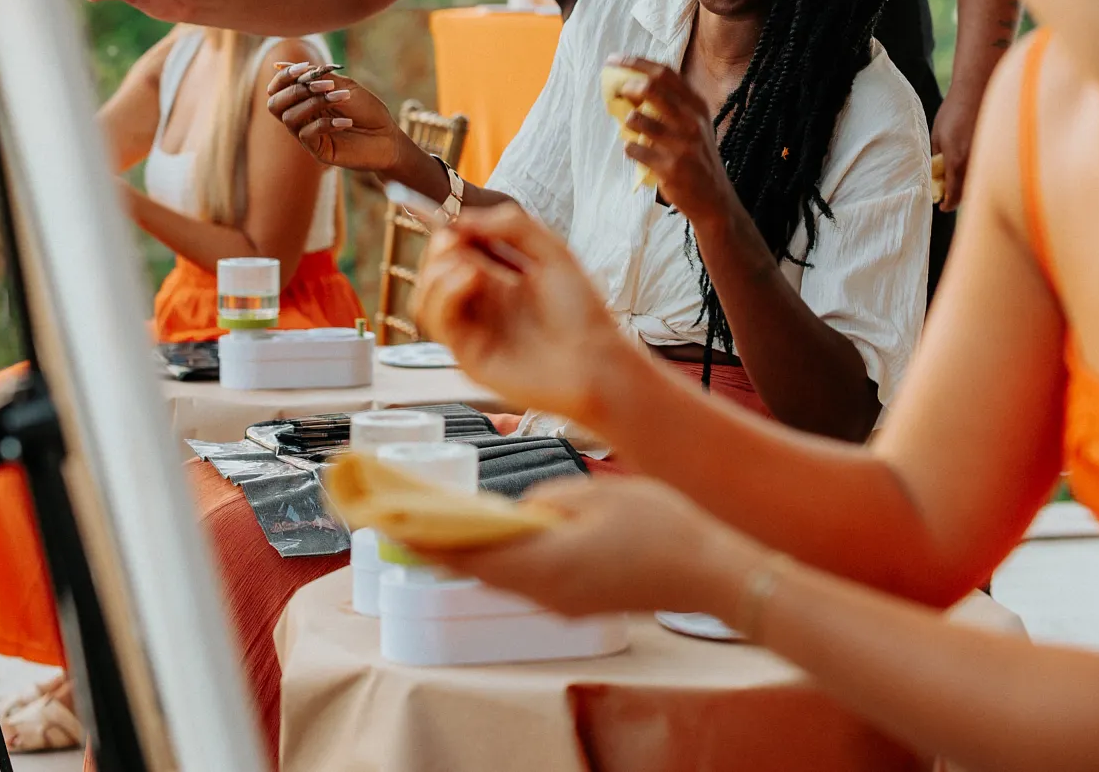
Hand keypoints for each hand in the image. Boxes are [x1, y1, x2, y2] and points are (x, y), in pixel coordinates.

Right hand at [264, 62, 404, 171]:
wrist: (389, 137)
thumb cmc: (368, 110)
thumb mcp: (344, 86)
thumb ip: (317, 76)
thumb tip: (282, 64)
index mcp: (305, 100)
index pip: (277, 89)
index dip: (284, 76)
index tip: (305, 68)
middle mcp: (302, 117)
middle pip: (274, 104)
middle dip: (296, 90)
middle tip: (324, 85)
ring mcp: (308, 135)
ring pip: (289, 118)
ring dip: (315, 103)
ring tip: (341, 97)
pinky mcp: (318, 151)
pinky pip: (307, 135)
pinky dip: (325, 123)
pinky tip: (346, 122)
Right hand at [413, 204, 638, 423]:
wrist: (596, 360)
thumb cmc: (582, 312)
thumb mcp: (553, 252)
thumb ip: (512, 225)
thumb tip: (462, 219)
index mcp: (500, 281)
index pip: (456, 253)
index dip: (449, 234)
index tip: (451, 219)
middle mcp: (482, 305)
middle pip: (435, 273)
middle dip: (439, 251)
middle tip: (452, 238)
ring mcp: (474, 331)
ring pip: (426, 299)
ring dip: (437, 274)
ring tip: (467, 265)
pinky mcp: (469, 356)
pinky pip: (439, 323)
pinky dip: (446, 295)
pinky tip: (471, 278)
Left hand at [421, 475, 754, 618]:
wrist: (711, 572)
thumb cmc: (660, 527)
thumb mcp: (597, 494)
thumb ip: (549, 500)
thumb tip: (524, 511)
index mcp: (542, 564)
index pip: (464, 555)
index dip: (423, 539)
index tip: (386, 523)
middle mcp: (543, 593)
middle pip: (476, 570)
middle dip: (439, 545)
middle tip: (404, 518)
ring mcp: (561, 604)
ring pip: (500, 577)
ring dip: (471, 553)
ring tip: (440, 523)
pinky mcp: (579, 603)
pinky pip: (528, 581)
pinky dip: (504, 561)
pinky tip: (499, 538)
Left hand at [607, 56, 736, 224]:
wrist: (714, 199)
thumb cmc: (698, 157)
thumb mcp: (695, 126)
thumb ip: (672, 106)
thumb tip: (633, 86)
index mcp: (697, 106)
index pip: (665, 73)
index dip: (637, 62)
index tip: (614, 59)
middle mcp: (692, 121)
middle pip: (651, 88)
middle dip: (627, 86)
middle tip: (616, 91)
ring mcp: (681, 144)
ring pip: (637, 119)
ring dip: (627, 122)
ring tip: (632, 130)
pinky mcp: (670, 167)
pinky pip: (634, 149)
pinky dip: (629, 148)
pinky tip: (638, 152)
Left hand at [930, 81, 980, 212]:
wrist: (979, 90)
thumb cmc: (954, 111)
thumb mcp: (937, 135)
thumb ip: (936, 157)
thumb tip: (936, 173)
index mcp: (956, 161)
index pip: (953, 196)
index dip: (947, 204)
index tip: (942, 206)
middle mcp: (975, 163)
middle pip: (969, 194)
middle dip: (959, 197)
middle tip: (949, 194)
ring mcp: (989, 157)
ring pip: (981, 183)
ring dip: (971, 185)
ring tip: (960, 177)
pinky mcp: (999, 151)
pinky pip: (990, 170)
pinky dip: (983, 173)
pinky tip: (975, 164)